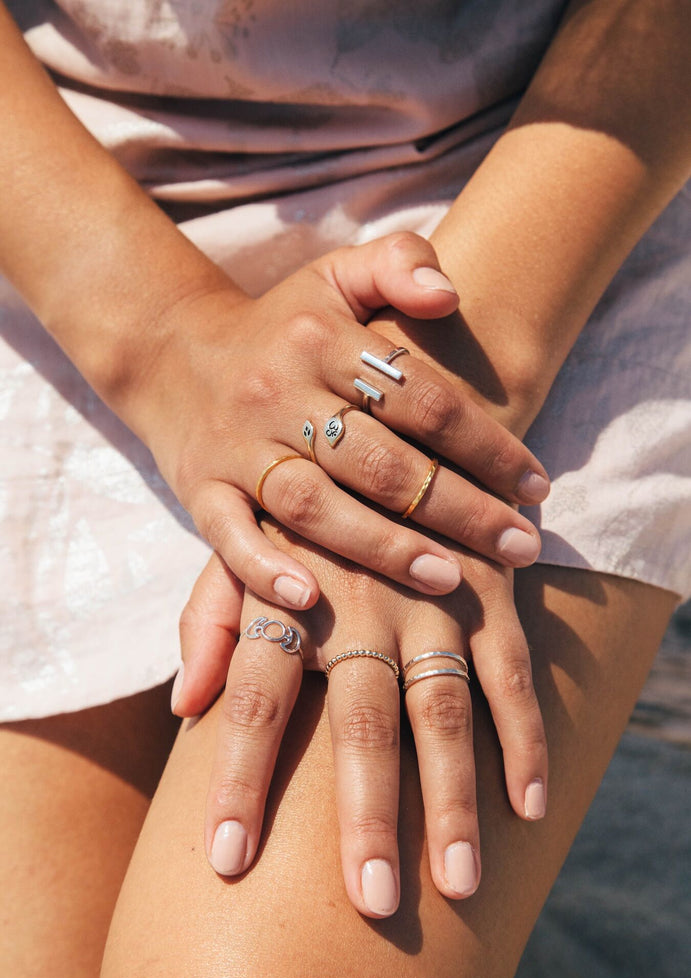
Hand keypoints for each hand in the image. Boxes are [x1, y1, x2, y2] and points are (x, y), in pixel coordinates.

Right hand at [134, 233, 548, 611]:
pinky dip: (264, 568)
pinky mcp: (199, 490)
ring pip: (315, 505)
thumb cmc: (280, 327)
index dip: (489, 444)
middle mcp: (278, 392)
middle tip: (523, 546)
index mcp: (321, 338)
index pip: (423, 397)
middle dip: (460, 508)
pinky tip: (311, 597)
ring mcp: (236, 446)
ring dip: (385, 547)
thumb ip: (398, 264)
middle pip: (382, 460)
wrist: (172, 354)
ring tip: (453, 579)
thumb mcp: (334, 276)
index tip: (538, 487)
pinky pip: (228, 534)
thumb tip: (451, 296)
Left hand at [174, 523, 547, 918]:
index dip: (239, 779)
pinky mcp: (489, 585)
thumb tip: (183, 706)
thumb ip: (208, 617)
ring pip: (442, 706)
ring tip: (458, 881)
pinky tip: (528, 807)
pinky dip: (524, 738)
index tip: (227, 861)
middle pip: (358, 718)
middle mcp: (358, 596)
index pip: (255, 695)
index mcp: (287, 590)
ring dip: (454, 797)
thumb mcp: (235, 538)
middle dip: (365, 812)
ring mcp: (430, 592)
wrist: (381, 416)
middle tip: (371, 900)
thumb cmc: (297, 501)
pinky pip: (511, 670)